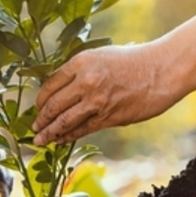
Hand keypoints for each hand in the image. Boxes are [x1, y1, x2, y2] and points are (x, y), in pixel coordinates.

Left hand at [32, 43, 178, 145]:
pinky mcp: (108, 117)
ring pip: (65, 121)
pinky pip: (83, 129)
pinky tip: (61, 140)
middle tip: (34, 128)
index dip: (41, 100)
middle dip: (41, 119)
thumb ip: (80, 71)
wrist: (161, 71)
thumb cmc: (133, 61)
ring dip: (50, 133)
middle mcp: (85, 81)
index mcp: (81, 62)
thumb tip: (61, 89)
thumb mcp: (101, 56)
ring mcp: (97, 101)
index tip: (37, 108)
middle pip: (54, 105)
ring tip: (40, 140)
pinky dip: (69, 136)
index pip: (50, 84)